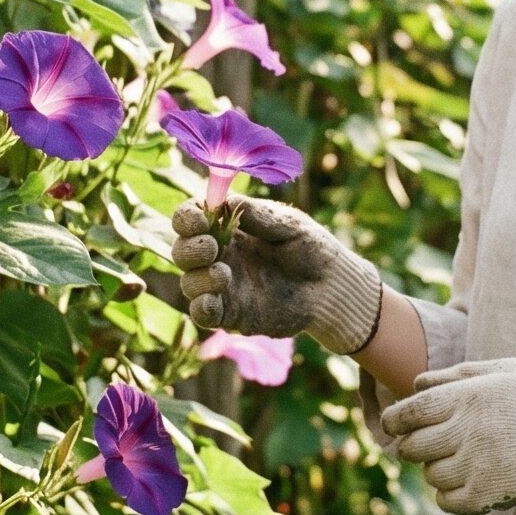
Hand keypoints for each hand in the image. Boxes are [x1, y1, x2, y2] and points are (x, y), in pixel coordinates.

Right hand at [169, 197, 384, 354]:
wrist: (332, 287)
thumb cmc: (311, 248)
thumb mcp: (287, 225)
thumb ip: (256, 215)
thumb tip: (222, 199)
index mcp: (228, 229)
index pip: (192, 219)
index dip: (187, 218)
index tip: (198, 218)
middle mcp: (220, 256)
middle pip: (183, 250)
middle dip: (189, 247)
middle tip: (211, 247)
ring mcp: (224, 287)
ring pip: (189, 282)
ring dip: (197, 277)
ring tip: (224, 273)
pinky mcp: (232, 314)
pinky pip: (202, 314)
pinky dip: (200, 307)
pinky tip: (214, 299)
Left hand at [380, 357, 515, 514]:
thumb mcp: (503, 369)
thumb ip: (455, 376)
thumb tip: (416, 384)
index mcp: (463, 396)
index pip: (405, 414)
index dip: (395, 422)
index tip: (399, 426)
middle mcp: (463, 430)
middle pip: (412, 448)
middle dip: (416, 447)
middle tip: (433, 445)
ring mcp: (476, 465)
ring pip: (431, 477)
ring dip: (438, 471)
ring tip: (462, 462)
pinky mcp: (491, 494)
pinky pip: (450, 503)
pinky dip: (451, 497)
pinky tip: (469, 484)